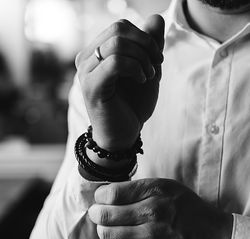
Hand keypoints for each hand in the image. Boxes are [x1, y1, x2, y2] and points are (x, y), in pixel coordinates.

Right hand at [75, 15, 164, 149]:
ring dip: (142, 58)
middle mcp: (85, 59)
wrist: (123, 134)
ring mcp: (85, 72)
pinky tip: (142, 80)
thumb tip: (156, 18)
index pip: (120, 27)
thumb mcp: (147, 70)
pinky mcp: (91, 87)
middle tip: (157, 64)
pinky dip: (135, 68)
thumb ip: (150, 45)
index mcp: (96, 52)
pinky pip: (116, 62)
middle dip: (145, 44)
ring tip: (149, 76)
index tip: (157, 59)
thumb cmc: (132, 105)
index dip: (144, 38)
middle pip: (118, 29)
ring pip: (117, 44)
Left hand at [88, 179, 232, 238]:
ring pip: (107, 234)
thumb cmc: (187, 208)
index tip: (101, 197)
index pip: (111, 193)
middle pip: (104, 214)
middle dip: (95, 212)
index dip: (99, 195)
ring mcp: (150, 236)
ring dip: (102, 229)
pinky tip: (116, 238)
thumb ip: (138, 188)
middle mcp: (151, 212)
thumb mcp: (167, 186)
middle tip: (97, 211)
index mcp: (155, 190)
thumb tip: (108, 192)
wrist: (210, 236)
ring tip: (107, 225)